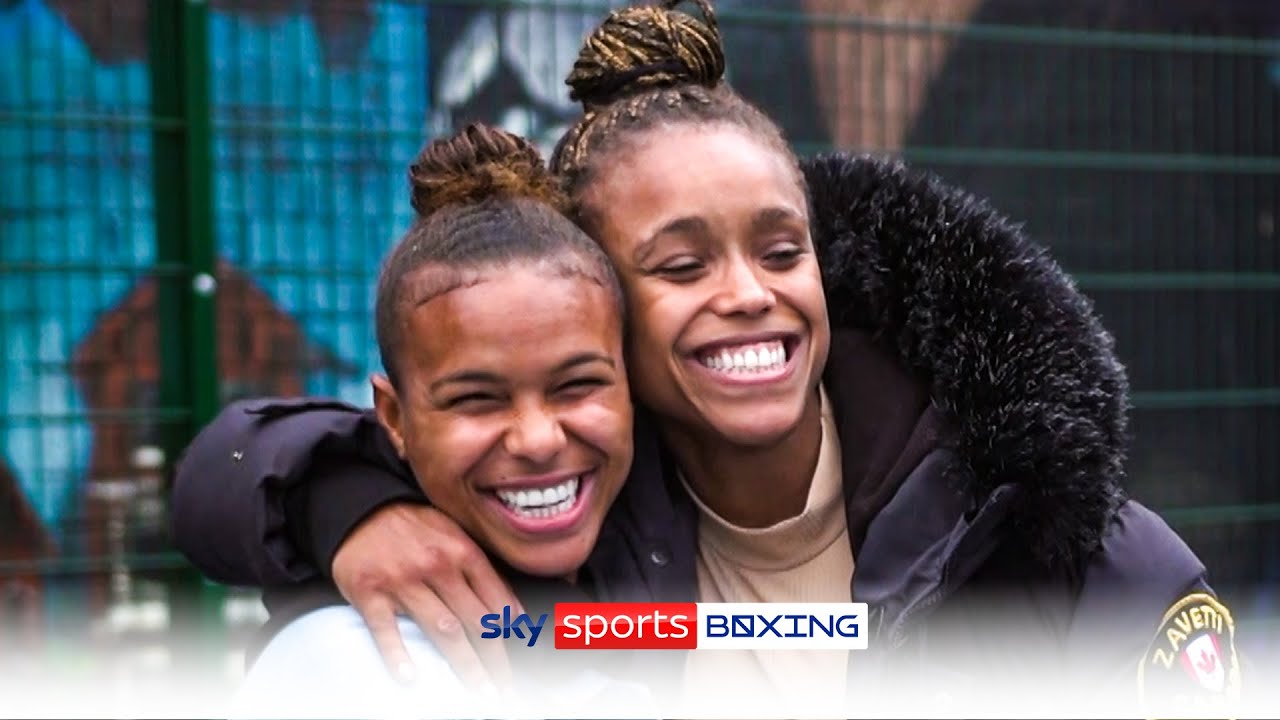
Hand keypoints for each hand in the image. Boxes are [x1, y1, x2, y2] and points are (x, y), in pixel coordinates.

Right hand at [330, 503, 519, 690]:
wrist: (362, 509)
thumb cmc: (415, 528)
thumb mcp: (455, 536)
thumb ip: (483, 573)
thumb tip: (514, 613)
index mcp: (463, 552)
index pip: (496, 600)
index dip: (512, 636)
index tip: (520, 660)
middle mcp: (438, 566)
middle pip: (476, 622)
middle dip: (494, 660)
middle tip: (503, 687)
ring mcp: (403, 580)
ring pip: (443, 629)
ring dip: (465, 664)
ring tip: (478, 689)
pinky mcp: (370, 592)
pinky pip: (386, 628)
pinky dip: (397, 654)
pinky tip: (409, 676)